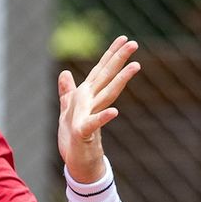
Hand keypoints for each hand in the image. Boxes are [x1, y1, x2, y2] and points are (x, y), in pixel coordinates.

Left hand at [57, 36, 139, 182]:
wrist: (77, 164)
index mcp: (88, 97)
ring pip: (107, 96)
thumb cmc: (73, 138)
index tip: (122, 38)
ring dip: (120, 81)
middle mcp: (93, 104)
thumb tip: (65, 72)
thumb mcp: (66, 110)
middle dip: (119, 60)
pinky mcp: (85, 133)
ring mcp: (91, 117)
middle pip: (107, 78)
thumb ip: (67, 91)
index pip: (100, 72)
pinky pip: (94, 124)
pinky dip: (103, 118)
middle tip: (134, 43)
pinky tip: (115, 112)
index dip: (110, 55)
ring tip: (136, 66)